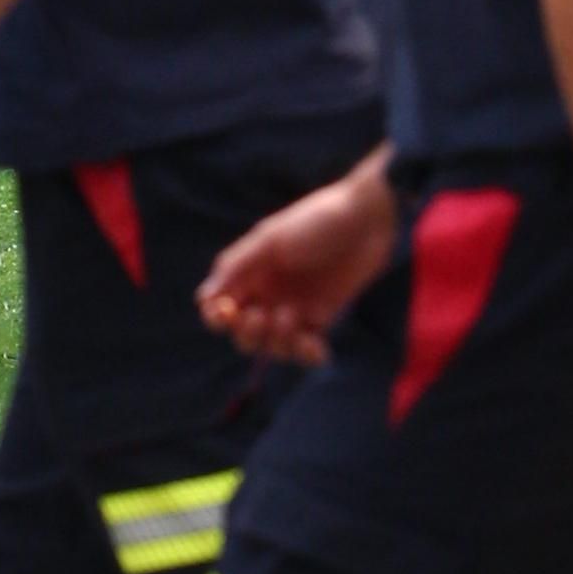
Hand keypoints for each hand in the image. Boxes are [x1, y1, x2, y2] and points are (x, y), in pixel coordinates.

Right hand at [200, 153, 399, 364]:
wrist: (367, 220)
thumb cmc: (315, 222)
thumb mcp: (271, 239)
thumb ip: (237, 266)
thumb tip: (204, 298)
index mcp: (249, 272)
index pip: (219, 305)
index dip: (216, 317)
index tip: (227, 314)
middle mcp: (268, 292)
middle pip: (243, 333)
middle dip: (248, 333)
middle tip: (261, 317)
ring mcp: (294, 306)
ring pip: (273, 345)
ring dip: (278, 342)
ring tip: (293, 319)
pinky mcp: (321, 316)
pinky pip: (306, 347)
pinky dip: (308, 353)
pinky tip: (317, 347)